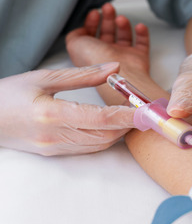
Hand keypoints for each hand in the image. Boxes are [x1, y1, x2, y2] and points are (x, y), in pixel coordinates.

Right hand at [0, 62, 134, 155]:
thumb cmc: (8, 94)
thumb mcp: (44, 77)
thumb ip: (82, 75)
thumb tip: (114, 69)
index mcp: (52, 115)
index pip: (100, 118)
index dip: (127, 116)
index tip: (146, 112)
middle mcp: (56, 137)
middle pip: (105, 135)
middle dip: (128, 125)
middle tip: (142, 112)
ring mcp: (56, 149)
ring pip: (100, 144)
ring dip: (118, 132)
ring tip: (130, 117)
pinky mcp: (55, 154)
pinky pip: (88, 148)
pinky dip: (105, 137)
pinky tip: (110, 126)